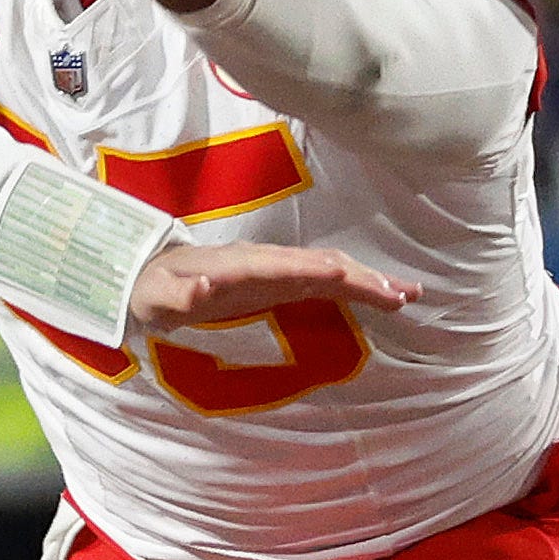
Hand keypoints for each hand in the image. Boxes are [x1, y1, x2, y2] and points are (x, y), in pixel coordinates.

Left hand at [129, 240, 415, 332]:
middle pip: (321, 265)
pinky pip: (325, 280)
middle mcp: (265, 261)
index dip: (318, 272)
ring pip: (330, 269)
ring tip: (407, 294)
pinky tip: (383, 295)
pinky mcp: (281, 281)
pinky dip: (356, 285)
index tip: (351, 278)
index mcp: (240, 265)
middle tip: (401, 294)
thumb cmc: (153, 290)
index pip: (286, 267)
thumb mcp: (156, 298)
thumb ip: (177, 295)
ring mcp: (276, 269)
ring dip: (368, 280)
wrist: (151, 273)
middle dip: (361, 278)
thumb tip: (200, 289)